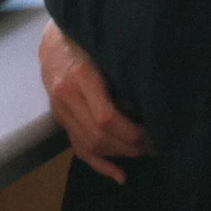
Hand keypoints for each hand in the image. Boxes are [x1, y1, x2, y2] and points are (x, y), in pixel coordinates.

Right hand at [40, 20, 150, 182]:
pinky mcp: (60, 118)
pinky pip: (77, 147)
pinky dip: (99, 164)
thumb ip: (122, 73)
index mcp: (79, 77)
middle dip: (130, 146)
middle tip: (156, 144)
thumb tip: (148, 104)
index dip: (132, 132)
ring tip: (143, 152)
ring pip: (88, 146)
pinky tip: (119, 175)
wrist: (54, 36)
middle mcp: (65, 97)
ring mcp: (59, 110)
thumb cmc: (88, 36)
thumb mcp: (106, 48)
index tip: (153, 132)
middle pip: (98, 137)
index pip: (106, 119)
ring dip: (118, 154)